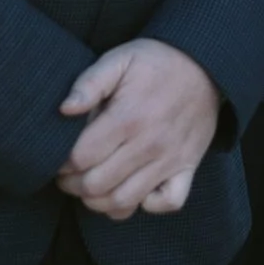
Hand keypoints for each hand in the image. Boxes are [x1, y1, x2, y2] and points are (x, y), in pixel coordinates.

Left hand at [55, 37, 220, 219]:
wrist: (205, 66)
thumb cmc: (155, 63)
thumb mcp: (119, 59)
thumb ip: (89, 83)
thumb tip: (65, 109)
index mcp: (128, 117)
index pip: (81, 158)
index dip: (62, 163)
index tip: (58, 159)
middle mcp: (149, 144)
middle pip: (97, 184)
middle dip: (73, 185)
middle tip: (68, 176)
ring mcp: (170, 160)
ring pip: (125, 201)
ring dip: (99, 201)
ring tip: (90, 188)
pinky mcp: (187, 168)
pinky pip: (167, 203)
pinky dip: (146, 205)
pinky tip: (133, 192)